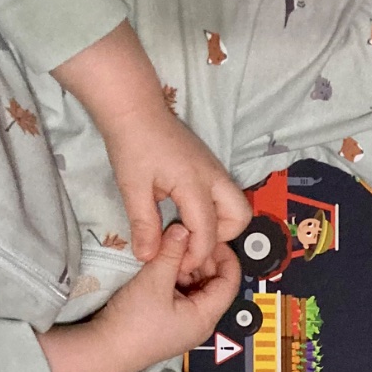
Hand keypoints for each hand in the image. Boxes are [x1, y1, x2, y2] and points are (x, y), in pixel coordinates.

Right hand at [40, 225, 241, 371]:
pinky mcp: (170, 322)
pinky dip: (176, 279)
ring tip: (172, 250)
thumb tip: (183, 229)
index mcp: (206, 317)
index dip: (225, 257)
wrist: (106, 351)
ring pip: (196, 288)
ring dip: (187, 268)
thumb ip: (171, 253)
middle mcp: (201, 323)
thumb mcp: (154, 281)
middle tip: (186, 239)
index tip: (212, 236)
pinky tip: (163, 266)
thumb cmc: (133, 323)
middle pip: (214, 285)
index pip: (229, 282)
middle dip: (203, 260)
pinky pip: (182, 295)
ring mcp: (186, 324)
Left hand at [102, 106, 252, 283]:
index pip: (207, 232)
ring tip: (190, 227)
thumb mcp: (132, 187)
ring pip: (238, 206)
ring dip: (221, 224)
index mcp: (194, 184)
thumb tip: (148, 257)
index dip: (195, 255)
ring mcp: (216, 170)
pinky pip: (225, 196)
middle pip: (240, 218)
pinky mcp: (211, 167)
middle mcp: (214, 178)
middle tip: (191, 240)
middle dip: (220, 237)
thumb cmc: (131, 144)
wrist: (134, 108)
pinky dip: (215, 211)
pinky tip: (186, 211)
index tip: (177, 264)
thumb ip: (143, 225)